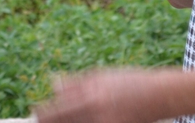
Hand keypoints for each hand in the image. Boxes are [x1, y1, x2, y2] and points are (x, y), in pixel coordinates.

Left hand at [34, 68, 174, 122]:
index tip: (34, 112)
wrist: (159, 95)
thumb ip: (75, 83)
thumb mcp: (100, 76)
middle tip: (40, 120)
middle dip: (49, 122)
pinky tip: (78, 122)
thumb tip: (52, 85)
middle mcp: (96, 112)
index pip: (56, 110)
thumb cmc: (127, 81)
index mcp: (90, 95)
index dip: (42, 113)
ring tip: (58, 121)